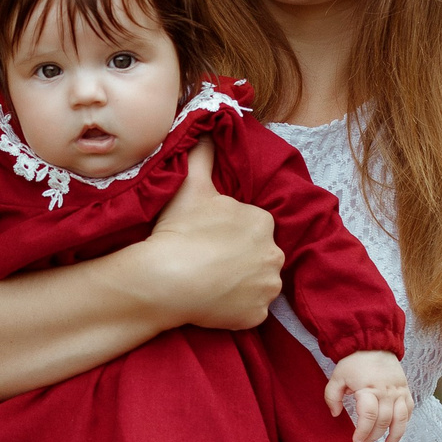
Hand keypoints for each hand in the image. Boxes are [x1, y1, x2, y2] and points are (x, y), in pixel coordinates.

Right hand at [141, 146, 283, 331]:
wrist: (166, 278)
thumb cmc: (179, 230)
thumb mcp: (191, 184)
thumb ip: (202, 155)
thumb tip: (206, 126)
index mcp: (263, 221)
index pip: (252, 227)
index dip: (230, 233)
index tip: (207, 238)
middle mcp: (275, 254)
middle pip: (259, 255)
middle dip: (240, 258)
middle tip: (207, 261)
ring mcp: (268, 288)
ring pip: (258, 284)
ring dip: (240, 284)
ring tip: (210, 282)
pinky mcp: (257, 315)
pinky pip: (250, 311)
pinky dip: (236, 309)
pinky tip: (213, 302)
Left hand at [326, 350, 414, 441]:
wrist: (373, 344)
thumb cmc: (354, 362)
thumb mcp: (337, 377)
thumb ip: (332, 397)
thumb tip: (336, 414)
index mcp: (368, 389)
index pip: (369, 416)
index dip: (362, 431)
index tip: (355, 440)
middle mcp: (386, 392)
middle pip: (383, 421)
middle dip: (373, 436)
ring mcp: (398, 391)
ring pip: (401, 419)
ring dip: (395, 435)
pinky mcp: (405, 390)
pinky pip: (409, 410)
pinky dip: (405, 422)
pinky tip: (397, 431)